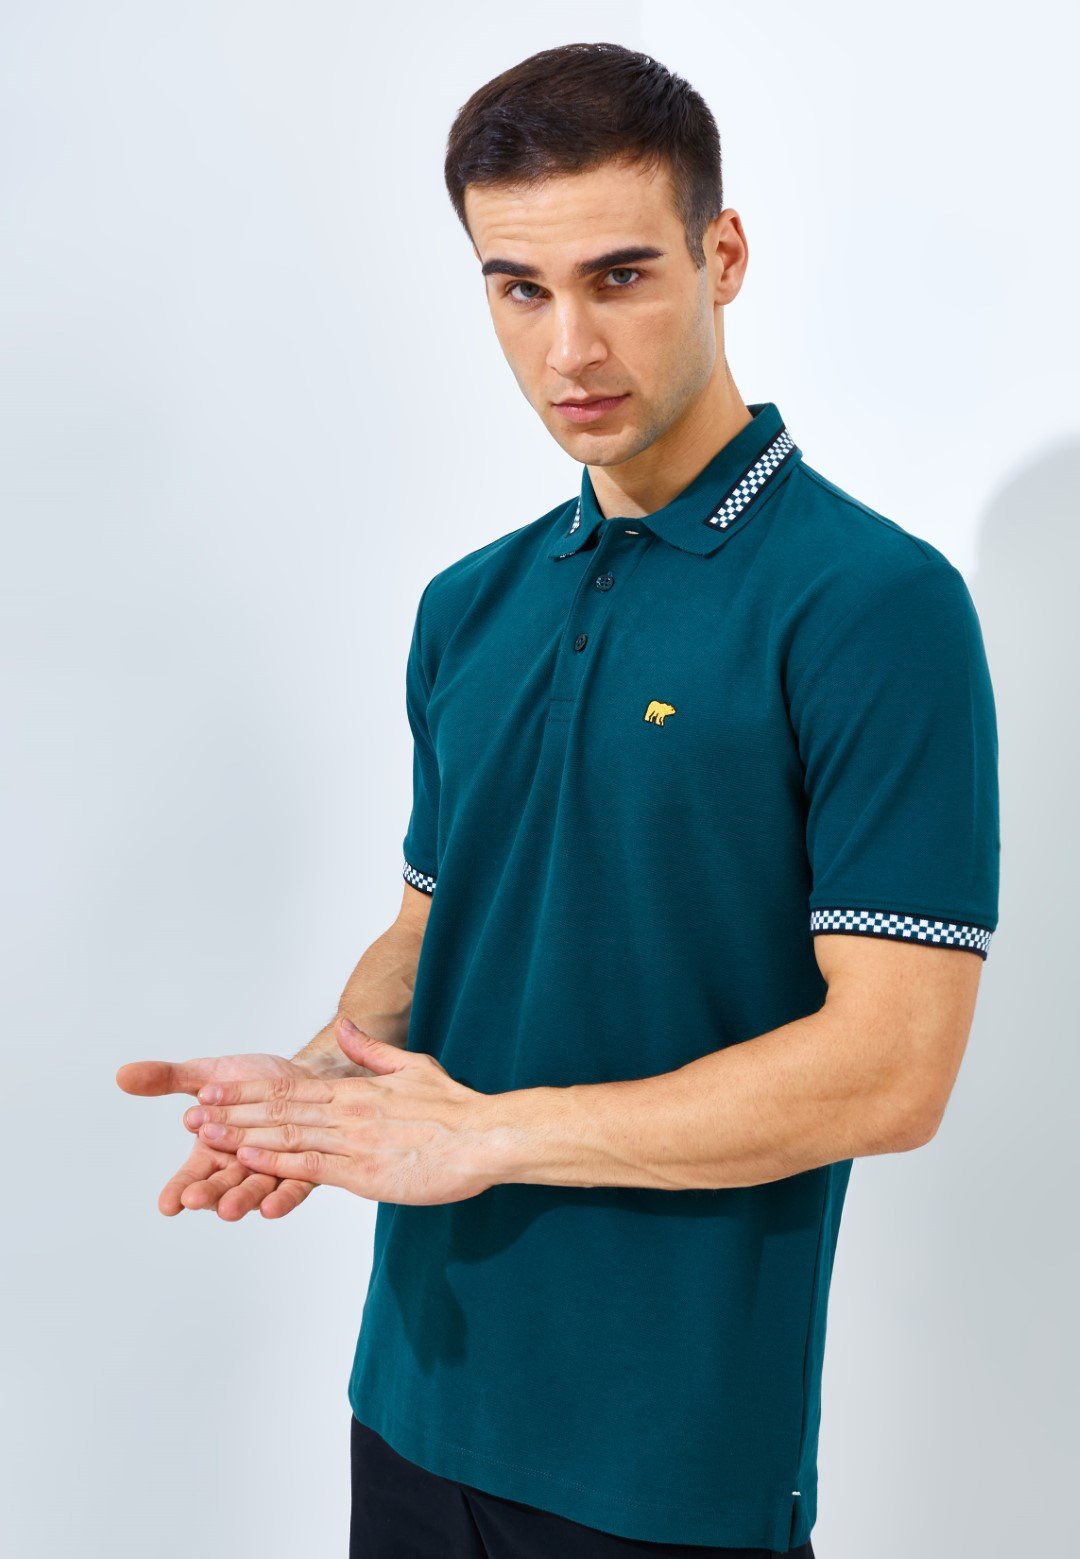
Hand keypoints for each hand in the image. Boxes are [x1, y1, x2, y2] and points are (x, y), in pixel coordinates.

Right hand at [115, 1052, 323, 1219]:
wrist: (304, 1075)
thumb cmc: (253, 1082)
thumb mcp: (207, 1075)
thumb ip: (168, 1079)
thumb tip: (123, 1075)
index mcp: (214, 1150)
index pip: (191, 1175)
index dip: (177, 1189)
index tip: (165, 1204)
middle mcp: (240, 1166)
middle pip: (221, 1186)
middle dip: (207, 1194)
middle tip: (193, 1199)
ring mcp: (271, 1171)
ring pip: (254, 1190)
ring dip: (241, 1200)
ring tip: (228, 1209)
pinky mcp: (303, 1170)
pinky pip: (293, 1188)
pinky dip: (282, 1198)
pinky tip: (271, 1207)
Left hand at [189, 1017, 504, 1205]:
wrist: (486, 1138)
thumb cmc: (454, 1107)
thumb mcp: (412, 1065)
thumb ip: (373, 1050)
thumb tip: (348, 1026)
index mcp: (355, 1090)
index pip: (288, 1087)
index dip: (247, 1088)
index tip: (212, 1086)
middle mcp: (347, 1114)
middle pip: (279, 1111)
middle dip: (232, 1112)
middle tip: (192, 1113)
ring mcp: (354, 1144)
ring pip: (288, 1138)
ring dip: (243, 1136)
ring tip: (205, 1135)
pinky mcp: (365, 1175)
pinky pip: (314, 1168)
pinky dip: (279, 1162)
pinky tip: (251, 1160)